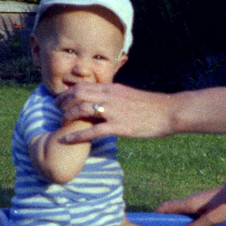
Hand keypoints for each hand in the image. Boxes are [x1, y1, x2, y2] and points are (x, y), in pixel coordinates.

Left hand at [56, 83, 173, 141]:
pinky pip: (92, 131)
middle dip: (63, 101)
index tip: (61, 98)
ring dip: (68, 116)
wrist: (169, 112)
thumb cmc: (153, 106)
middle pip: (78, 94)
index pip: (85, 86)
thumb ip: (116, 97)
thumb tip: (107, 102)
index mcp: (113, 88)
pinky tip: (67, 140)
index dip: (69, 91)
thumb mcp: (131, 96)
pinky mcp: (118, 126)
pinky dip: (77, 135)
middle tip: (56, 109)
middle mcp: (110, 97)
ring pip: (82, 110)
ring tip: (62, 123)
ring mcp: (113, 111)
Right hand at [155, 183, 225, 225]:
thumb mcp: (210, 219)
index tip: (147, 225)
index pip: (165, 207)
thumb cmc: (225, 205)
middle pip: (171, 211)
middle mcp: (189, 202)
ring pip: (180, 213)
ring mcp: (196, 203)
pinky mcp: (203, 206)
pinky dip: (185, 223)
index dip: (155, 215)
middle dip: (164, 222)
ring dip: (175, 223)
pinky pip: (189, 215)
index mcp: (188, 203)